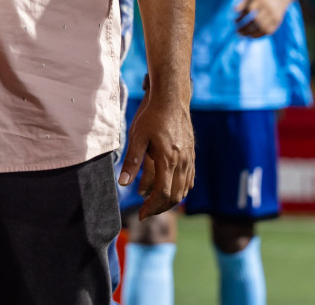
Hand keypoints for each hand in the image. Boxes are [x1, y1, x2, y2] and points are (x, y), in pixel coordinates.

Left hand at [118, 93, 194, 219]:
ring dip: (170, 201)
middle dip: (160, 207)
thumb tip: (123, 183)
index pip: (163, 194)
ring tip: (154, 203)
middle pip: (175, 196)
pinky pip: (189, 180)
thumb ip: (132, 160)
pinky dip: (180, 190)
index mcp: (168, 160)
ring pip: (184, 190)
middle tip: (146, 212)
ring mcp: (189, 159)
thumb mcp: (137, 136)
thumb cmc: (152, 116)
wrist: (172, 100)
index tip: (141, 214)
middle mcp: (182, 162)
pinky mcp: (191, 155)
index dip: (152, 207)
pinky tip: (170, 190)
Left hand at [235, 0, 287, 37]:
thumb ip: (242, 3)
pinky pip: (268, 31)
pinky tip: (251, 36)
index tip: (235, 21)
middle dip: (245, 28)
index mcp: (261, 0)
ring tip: (243, 35)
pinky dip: (259, 35)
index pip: (250, 8)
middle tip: (237, 32)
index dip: (242, 16)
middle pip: (256, 20)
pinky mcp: (278, 21)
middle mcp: (268, 8)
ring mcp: (274, 15)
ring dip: (252, 33)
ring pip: (263, 27)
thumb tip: (234, 10)